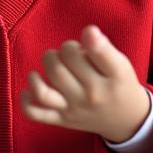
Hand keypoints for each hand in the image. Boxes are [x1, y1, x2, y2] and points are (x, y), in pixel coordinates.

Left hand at [20, 25, 150, 144]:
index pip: (95, 51)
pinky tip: (30, 85)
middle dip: (64, 50)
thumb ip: (103, 48)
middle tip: (73, 53)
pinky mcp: (62, 120)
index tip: (89, 33)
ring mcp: (73, 110)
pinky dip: (26, 101)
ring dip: (44, 68)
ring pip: (45, 90)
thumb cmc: (120, 84)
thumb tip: (87, 32)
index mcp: (112, 78)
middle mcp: (91, 96)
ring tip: (53, 62)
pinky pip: (36, 114)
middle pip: (63, 65)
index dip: (89, 35)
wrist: (126, 120)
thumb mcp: (121, 64)